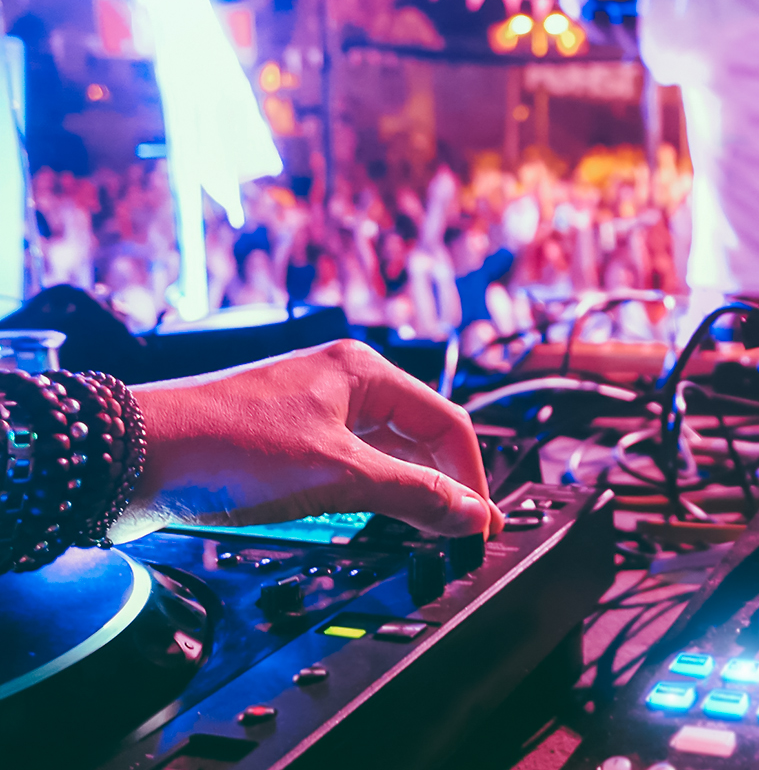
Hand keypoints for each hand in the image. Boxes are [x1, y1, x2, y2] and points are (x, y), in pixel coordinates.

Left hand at [119, 340, 503, 541]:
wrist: (130, 458)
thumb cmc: (226, 447)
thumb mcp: (338, 475)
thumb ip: (413, 494)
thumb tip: (470, 513)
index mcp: (363, 371)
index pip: (446, 422)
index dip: (470, 476)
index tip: (480, 524)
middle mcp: (341, 383)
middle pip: (418, 435)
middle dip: (443, 483)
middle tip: (458, 535)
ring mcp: (310, 413)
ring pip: (383, 452)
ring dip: (407, 492)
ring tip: (423, 534)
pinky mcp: (282, 444)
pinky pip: (347, 467)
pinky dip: (370, 495)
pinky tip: (373, 524)